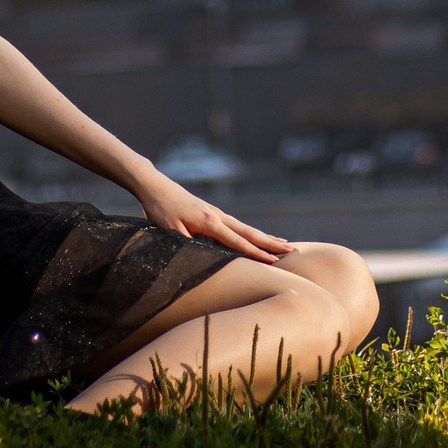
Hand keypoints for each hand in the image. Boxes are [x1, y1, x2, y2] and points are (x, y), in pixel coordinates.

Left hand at [136, 175, 292, 262]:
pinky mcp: (211, 212)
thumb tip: (203, 259)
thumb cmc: (160, 209)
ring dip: (265, 237)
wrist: (154, 185)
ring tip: (283, 244)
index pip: (238, 242)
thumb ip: (188, 245)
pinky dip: (250, 232)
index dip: (256, 253)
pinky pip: (237, 225)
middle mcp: (218, 216)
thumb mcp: (170, 231)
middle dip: (271, 243)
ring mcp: (216, 213)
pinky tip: (255, 235)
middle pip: (250, 232)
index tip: (274, 262)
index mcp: (210, 222)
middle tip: (292, 251)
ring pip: (246, 228)